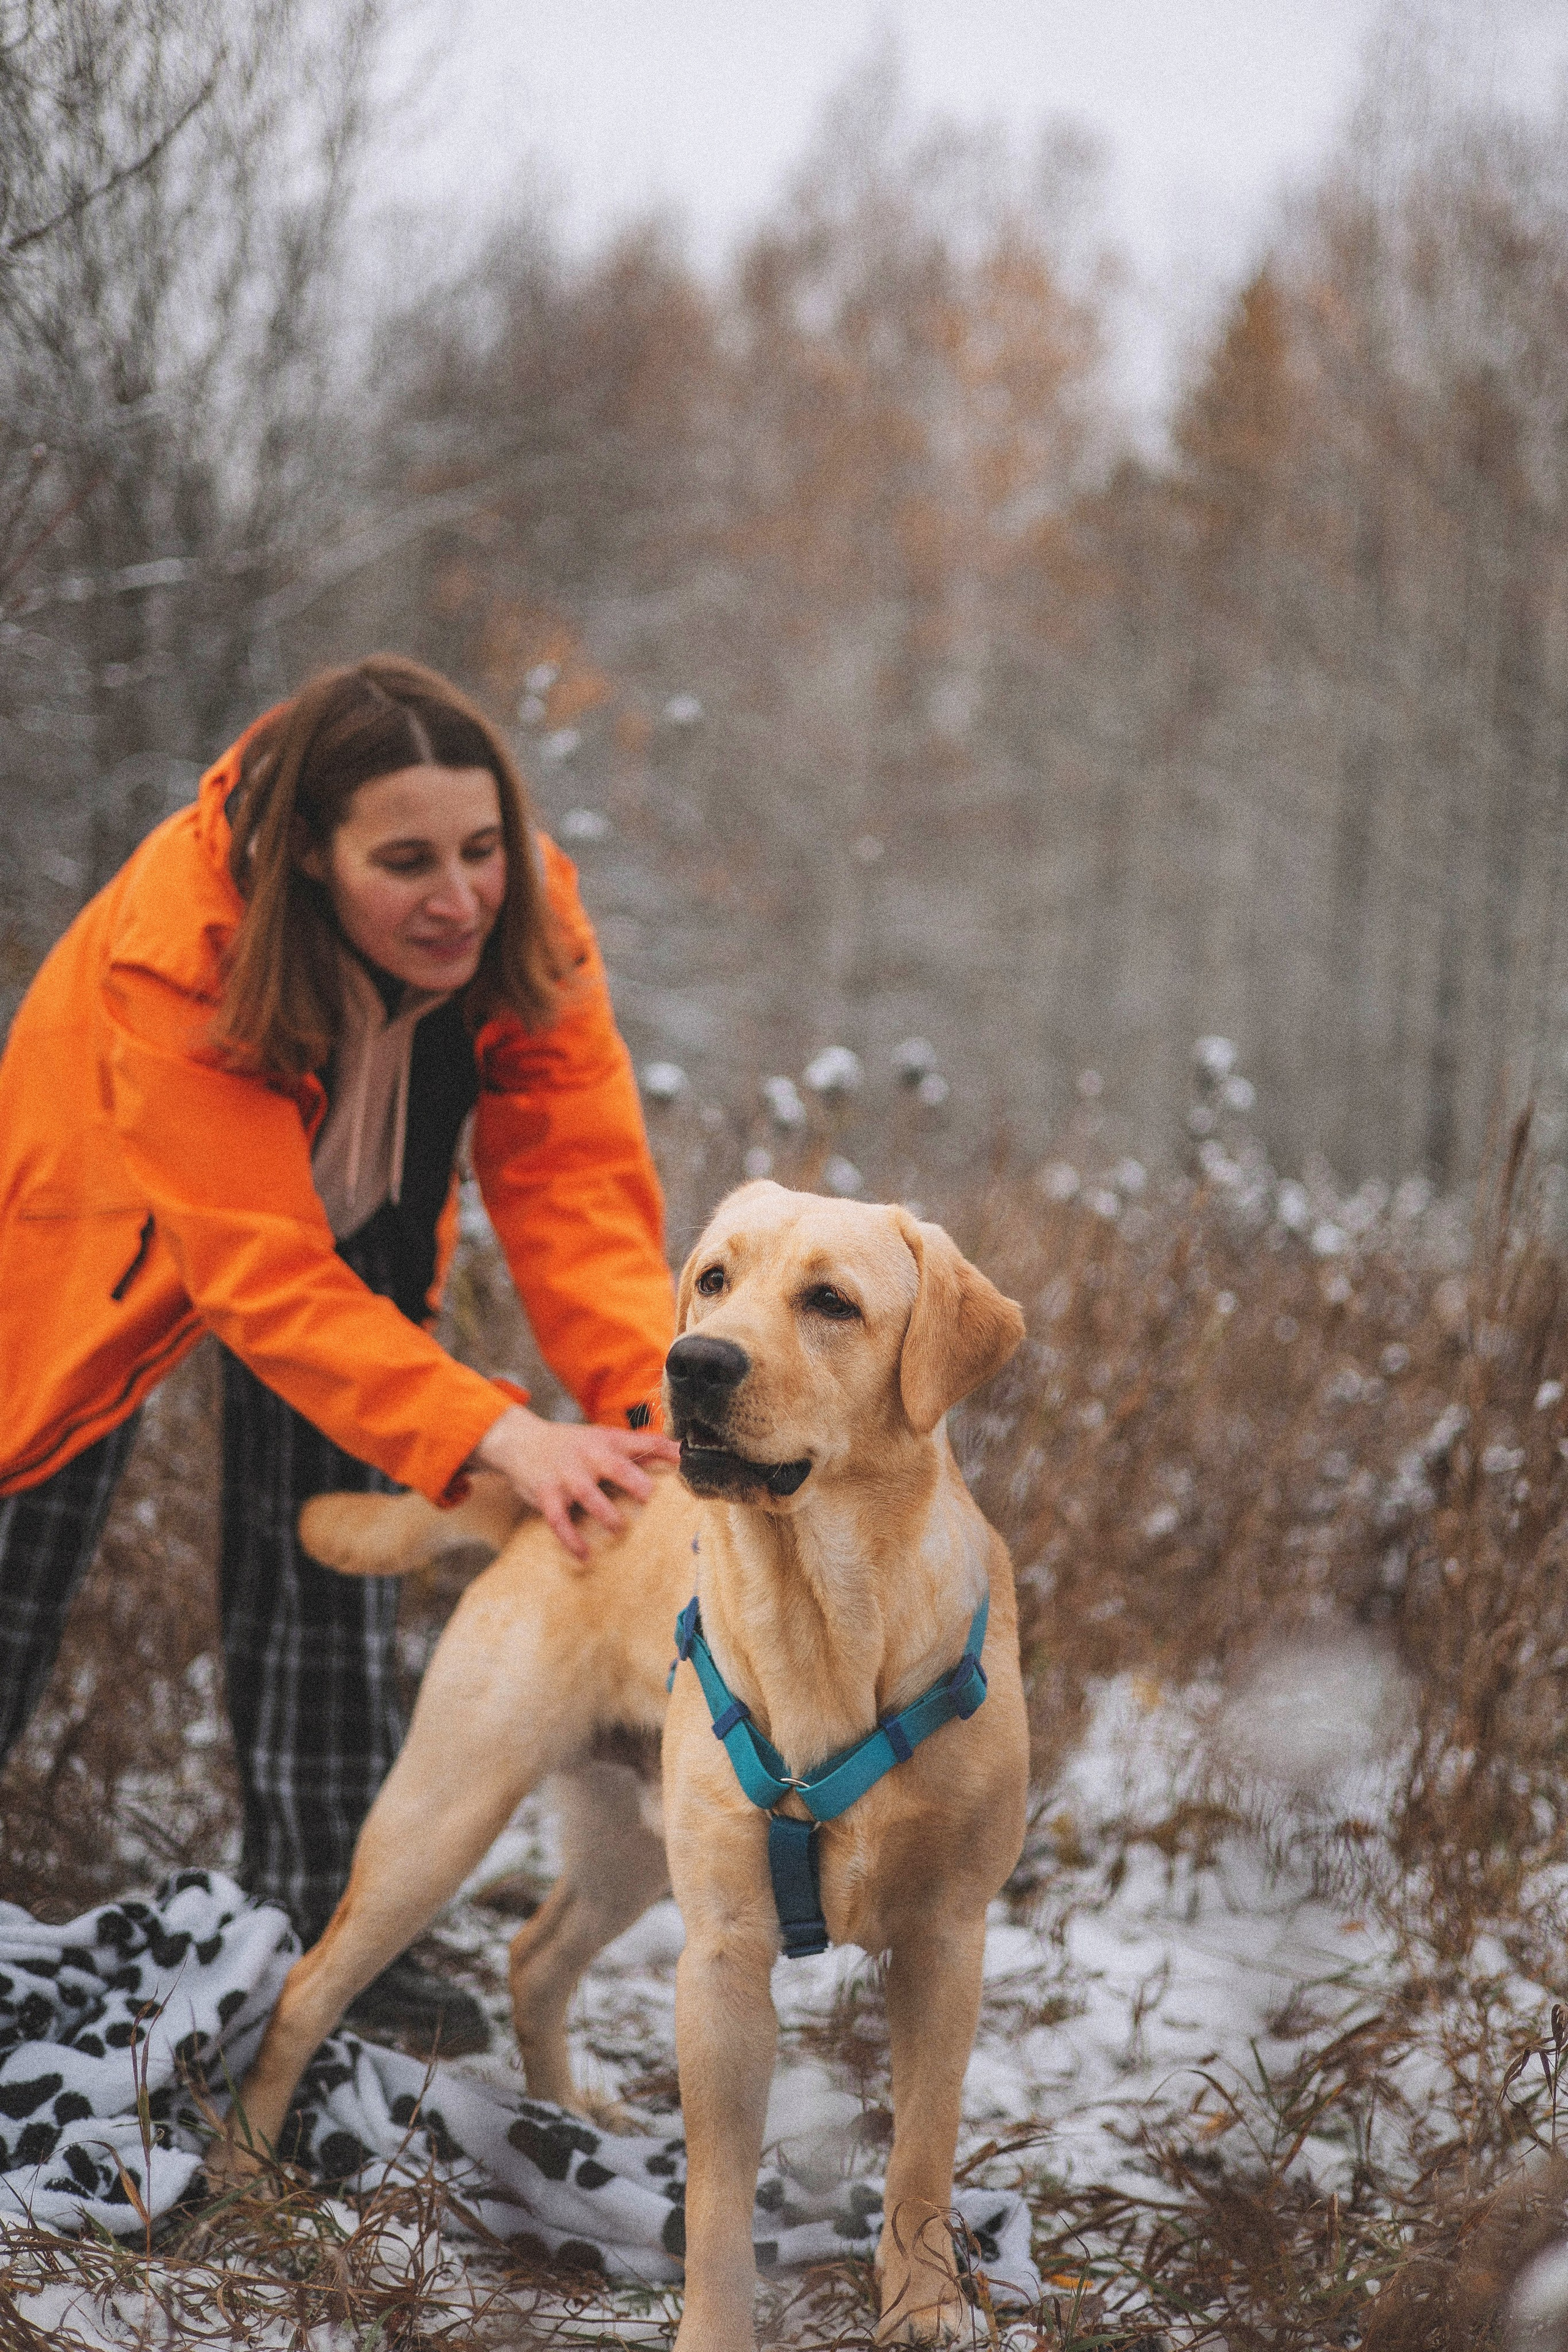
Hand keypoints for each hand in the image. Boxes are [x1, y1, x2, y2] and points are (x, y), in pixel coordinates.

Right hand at [471, 1405, 678, 1559]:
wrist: (520, 1441)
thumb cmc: (572, 1444)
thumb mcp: (602, 1437)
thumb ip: (637, 1447)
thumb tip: (680, 1453)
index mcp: (607, 1441)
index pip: (642, 1442)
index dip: (666, 1450)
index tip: (686, 1461)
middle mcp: (588, 1455)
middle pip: (614, 1466)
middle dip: (633, 1481)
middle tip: (649, 1497)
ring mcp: (566, 1474)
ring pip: (587, 1494)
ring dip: (605, 1513)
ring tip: (619, 1529)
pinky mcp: (546, 1494)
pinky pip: (559, 1520)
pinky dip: (571, 1540)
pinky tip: (585, 1556)